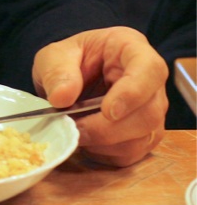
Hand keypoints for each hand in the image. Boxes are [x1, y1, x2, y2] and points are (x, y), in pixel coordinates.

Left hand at [32, 27, 167, 166]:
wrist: (68, 78)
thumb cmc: (68, 60)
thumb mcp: (53, 56)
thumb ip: (57, 71)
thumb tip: (62, 98)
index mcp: (132, 50)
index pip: (149, 69)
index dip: (133, 93)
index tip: (108, 111)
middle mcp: (150, 82)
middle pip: (149, 112)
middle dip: (110, 128)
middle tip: (76, 129)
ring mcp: (150, 111)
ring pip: (143, 137)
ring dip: (106, 143)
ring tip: (75, 133)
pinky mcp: (142, 136)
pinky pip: (132, 154)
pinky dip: (106, 154)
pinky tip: (86, 142)